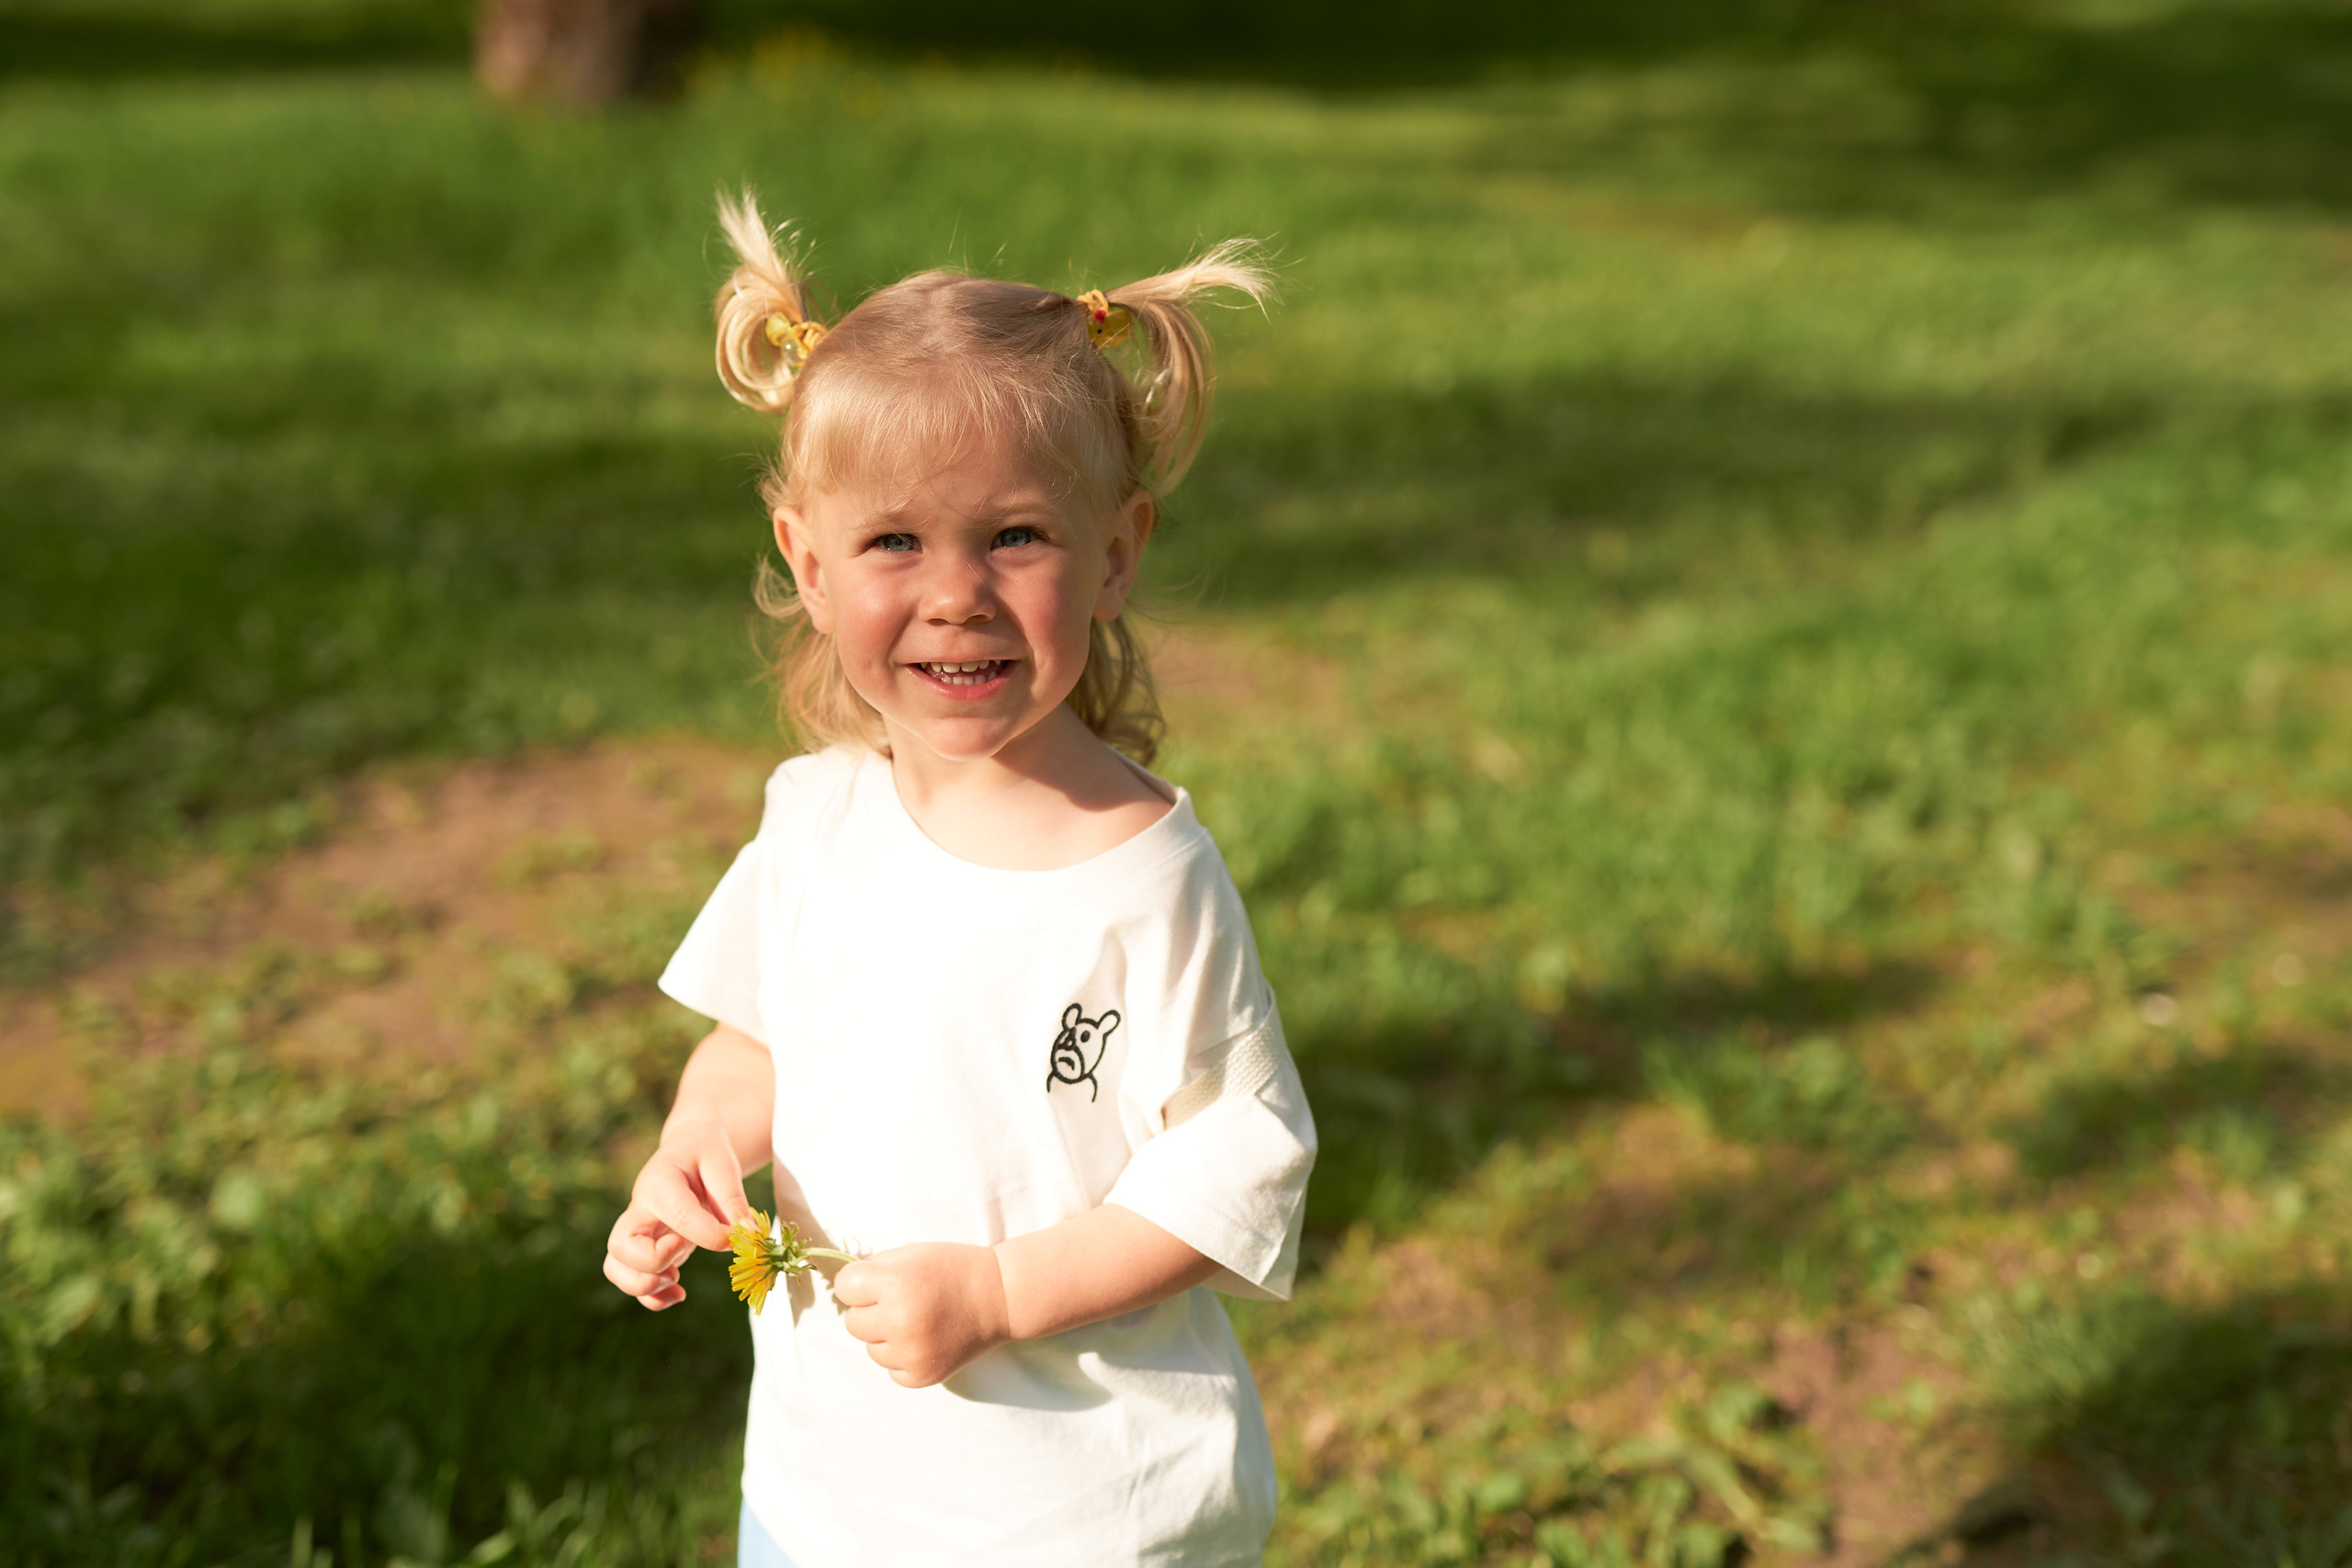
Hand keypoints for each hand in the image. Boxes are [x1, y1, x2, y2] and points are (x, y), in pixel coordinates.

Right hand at [603, 1117, 751, 1310]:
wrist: (688, 1149)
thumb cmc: (706, 1154)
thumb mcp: (723, 1164)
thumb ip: (733, 1200)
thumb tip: (748, 1236)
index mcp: (660, 1182)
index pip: (678, 1215)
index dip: (709, 1234)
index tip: (735, 1238)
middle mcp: (639, 1209)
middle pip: (621, 1246)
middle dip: (654, 1261)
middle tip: (683, 1251)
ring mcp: (638, 1231)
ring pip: (615, 1268)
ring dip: (645, 1284)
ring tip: (677, 1279)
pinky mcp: (644, 1248)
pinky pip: (631, 1281)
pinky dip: (651, 1297)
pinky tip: (679, 1293)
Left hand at [833, 1244, 1011, 1387]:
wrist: (999, 1298)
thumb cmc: (952, 1269)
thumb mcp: (911, 1253)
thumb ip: (875, 1268)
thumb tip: (846, 1290)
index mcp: (894, 1283)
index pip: (844, 1287)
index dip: (860, 1282)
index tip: (879, 1281)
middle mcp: (899, 1321)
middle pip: (853, 1321)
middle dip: (871, 1310)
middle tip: (902, 1301)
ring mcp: (910, 1353)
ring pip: (870, 1347)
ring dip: (886, 1335)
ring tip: (917, 1321)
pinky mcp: (921, 1376)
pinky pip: (890, 1369)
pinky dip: (901, 1356)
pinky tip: (924, 1339)